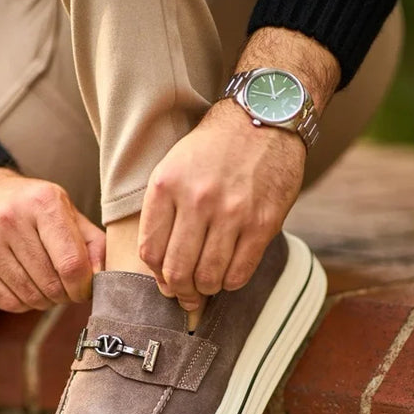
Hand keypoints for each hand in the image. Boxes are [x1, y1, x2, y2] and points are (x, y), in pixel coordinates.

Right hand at [0, 167, 104, 311]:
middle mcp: (9, 218)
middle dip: (64, 295)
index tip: (83, 289)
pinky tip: (24, 287)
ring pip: (29, 296)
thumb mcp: (66, 211)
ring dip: (44, 301)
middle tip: (63, 287)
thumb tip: (101, 278)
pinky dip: (22, 303)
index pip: (72, 264)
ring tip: (44, 286)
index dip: (83, 287)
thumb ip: (93, 243)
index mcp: (43, 202)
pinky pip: (6, 302)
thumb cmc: (31, 207)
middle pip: (51, 284)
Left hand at [138, 101, 305, 310]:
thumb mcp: (173, 167)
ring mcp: (232, 213)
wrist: (264, 117)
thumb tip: (161, 271)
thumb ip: (162, 213)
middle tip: (185, 296)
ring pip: (208, 277)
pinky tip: (228, 275)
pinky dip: (230, 283)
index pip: (150, 251)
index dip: (156, 276)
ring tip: (207, 286)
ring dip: (205, 290)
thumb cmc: (213, 149)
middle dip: (179, 292)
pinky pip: (240, 272)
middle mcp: (197, 199)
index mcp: (166, 185)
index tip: (165, 280)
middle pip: (177, 271)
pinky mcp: (263, 223)